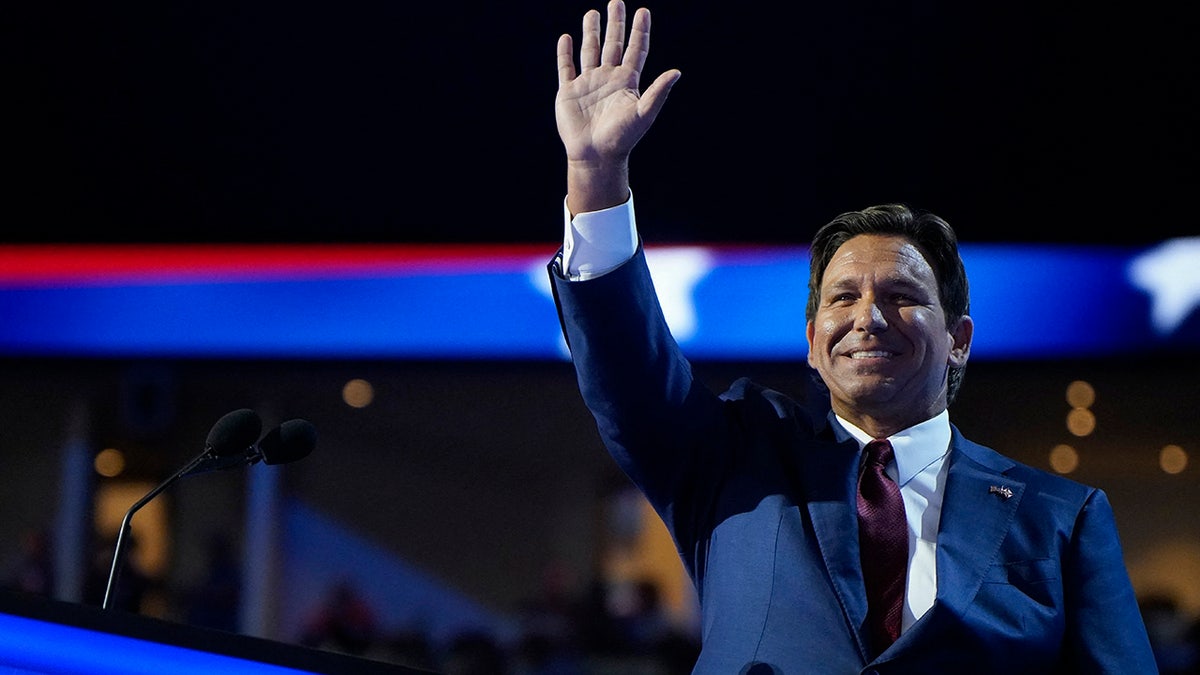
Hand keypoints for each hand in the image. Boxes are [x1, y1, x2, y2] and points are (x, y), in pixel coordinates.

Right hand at [556, 1, 679, 211]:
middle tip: (616, 2)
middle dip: (615, 23)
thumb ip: (658, 92)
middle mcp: (608, 78)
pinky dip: (565, 53)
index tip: (643, 11)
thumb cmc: (622, 138)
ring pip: (590, 51)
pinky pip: (566, 67)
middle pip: (613, 44)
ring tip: (592, 13)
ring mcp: (588, 84)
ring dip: (591, 32)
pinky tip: (566, 38)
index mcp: (627, 82)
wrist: (596, 156)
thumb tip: (677, 72)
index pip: (635, 50)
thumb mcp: (643, 113)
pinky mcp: (568, 92)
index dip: (640, 31)